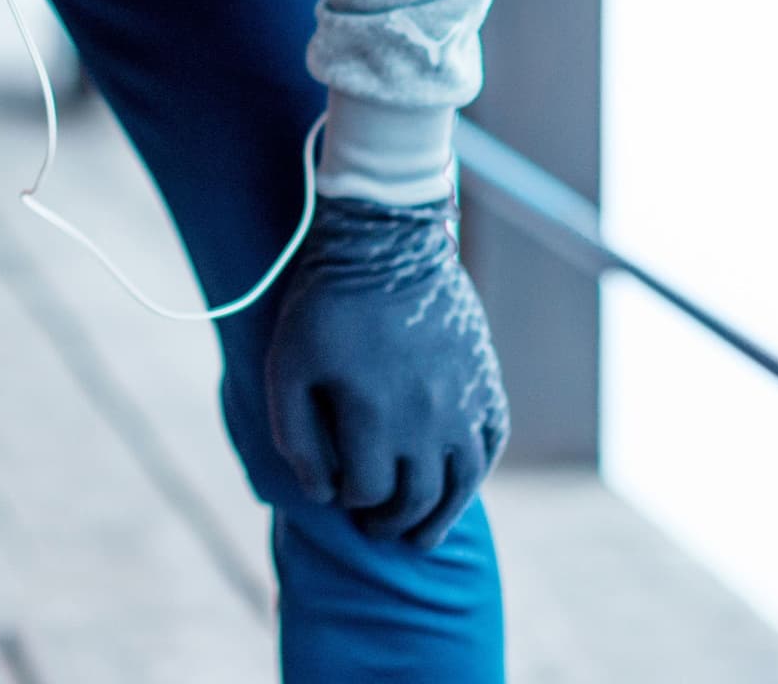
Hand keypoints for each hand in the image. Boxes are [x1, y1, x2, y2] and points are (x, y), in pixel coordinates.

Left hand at [264, 190, 507, 550]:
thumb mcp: (287, 362)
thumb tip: (320, 493)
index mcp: (373, 413)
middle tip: (374, 526)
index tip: (339, 492)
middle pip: (415, 497)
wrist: (385, 241)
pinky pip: (490, 445)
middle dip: (390, 520)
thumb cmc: (326, 301)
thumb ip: (295, 433)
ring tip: (419, 536)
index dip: (349, 499)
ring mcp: (463, 402)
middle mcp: (426, 417)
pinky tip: (456, 487)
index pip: (367, 489)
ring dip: (438, 518)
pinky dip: (474, 475)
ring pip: (460, 486)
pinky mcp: (485, 382)